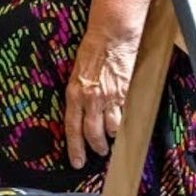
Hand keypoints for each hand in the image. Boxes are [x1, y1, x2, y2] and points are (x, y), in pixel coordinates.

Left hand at [65, 31, 138, 168]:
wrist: (112, 33)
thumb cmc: (94, 47)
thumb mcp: (77, 71)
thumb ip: (78, 91)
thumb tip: (80, 109)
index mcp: (74, 92)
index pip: (72, 127)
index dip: (75, 147)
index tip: (77, 161)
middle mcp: (90, 99)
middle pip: (92, 133)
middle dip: (96, 147)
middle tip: (99, 152)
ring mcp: (108, 97)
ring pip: (110, 128)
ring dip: (111, 135)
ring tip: (112, 136)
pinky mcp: (124, 92)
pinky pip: (123, 115)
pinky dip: (123, 121)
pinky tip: (123, 121)